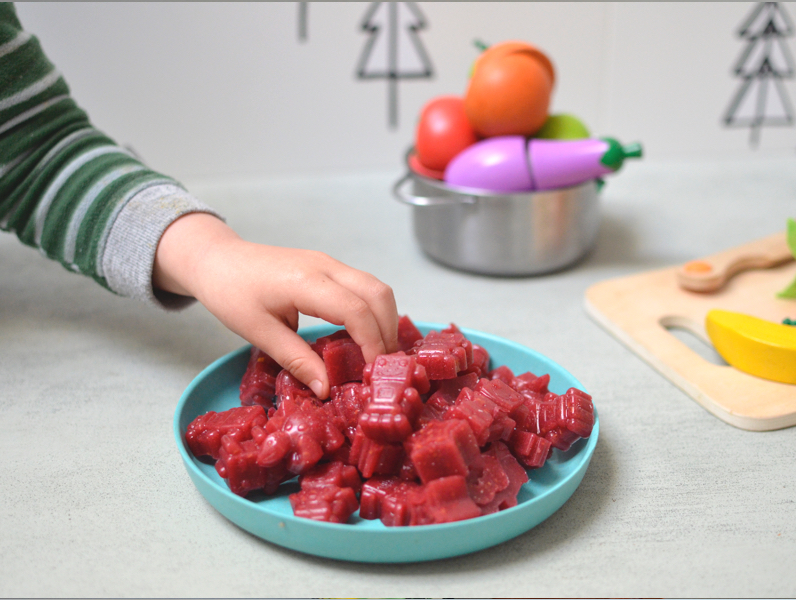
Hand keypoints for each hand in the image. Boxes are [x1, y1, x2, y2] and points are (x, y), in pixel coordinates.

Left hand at [153, 213, 398, 397]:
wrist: (217, 259)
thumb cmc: (230, 292)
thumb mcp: (259, 333)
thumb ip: (296, 360)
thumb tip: (326, 388)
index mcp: (306, 281)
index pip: (356, 311)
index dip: (372, 343)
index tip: (372, 372)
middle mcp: (325, 266)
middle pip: (378, 294)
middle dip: (388, 331)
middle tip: (382, 366)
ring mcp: (329, 263)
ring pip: (376, 287)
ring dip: (384, 319)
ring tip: (377, 354)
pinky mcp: (328, 266)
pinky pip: (363, 286)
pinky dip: (372, 310)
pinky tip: (364, 335)